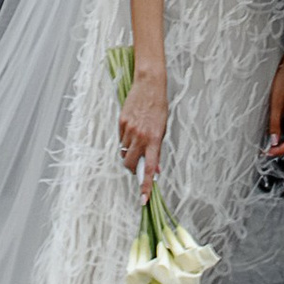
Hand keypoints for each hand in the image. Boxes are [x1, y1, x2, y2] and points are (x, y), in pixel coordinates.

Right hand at [118, 68, 167, 183]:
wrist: (149, 84)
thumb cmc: (159, 107)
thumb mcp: (163, 129)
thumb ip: (157, 150)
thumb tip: (154, 169)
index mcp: (154, 139)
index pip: (149, 168)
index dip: (145, 185)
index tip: (143, 199)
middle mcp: (141, 136)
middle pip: (130, 164)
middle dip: (131, 168)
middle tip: (136, 165)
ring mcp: (129, 129)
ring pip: (124, 152)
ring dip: (129, 152)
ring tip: (136, 140)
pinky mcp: (121, 122)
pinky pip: (120, 139)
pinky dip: (125, 140)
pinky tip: (132, 129)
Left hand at [264, 52, 283, 157]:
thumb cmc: (283, 81)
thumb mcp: (275, 103)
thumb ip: (274, 124)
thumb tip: (273, 141)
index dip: (281, 150)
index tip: (269, 152)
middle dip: (280, 146)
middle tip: (266, 149)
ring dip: (281, 139)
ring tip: (268, 141)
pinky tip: (274, 129)